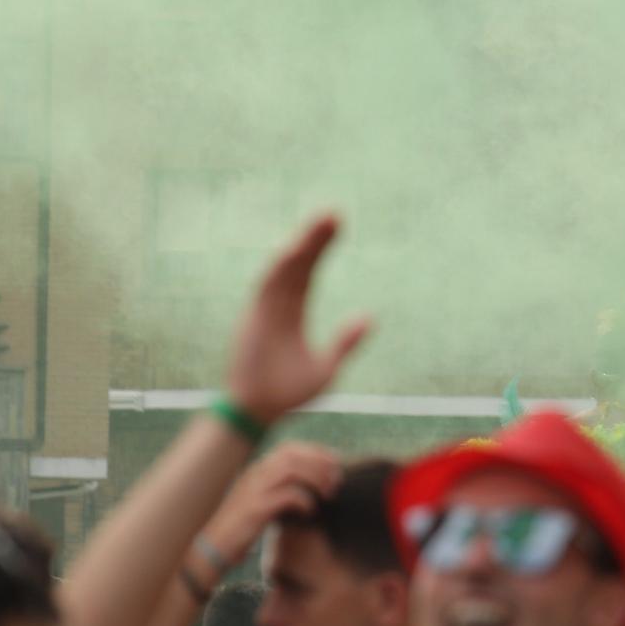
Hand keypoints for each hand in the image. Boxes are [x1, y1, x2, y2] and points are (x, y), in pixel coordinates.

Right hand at [203, 441, 343, 568]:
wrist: (212, 549)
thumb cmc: (243, 529)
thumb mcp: (263, 503)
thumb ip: (282, 490)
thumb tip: (316, 486)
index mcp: (257, 470)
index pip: (290, 449)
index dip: (316, 453)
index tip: (335, 465)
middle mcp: (254, 474)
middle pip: (293, 455)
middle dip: (320, 464)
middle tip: (337, 482)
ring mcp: (253, 489)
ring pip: (291, 469)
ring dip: (315, 479)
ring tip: (328, 495)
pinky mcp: (255, 509)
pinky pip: (286, 495)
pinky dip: (304, 500)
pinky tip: (310, 511)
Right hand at [225, 217, 370, 427]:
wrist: (260, 412)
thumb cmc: (288, 392)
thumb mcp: (326, 367)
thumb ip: (345, 342)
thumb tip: (369, 317)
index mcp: (292, 312)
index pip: (308, 272)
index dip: (320, 247)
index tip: (336, 224)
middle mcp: (277, 305)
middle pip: (297, 264)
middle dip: (314, 238)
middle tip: (334, 213)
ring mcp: (264, 310)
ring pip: (283, 271)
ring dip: (300, 247)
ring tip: (320, 225)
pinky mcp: (254, 319)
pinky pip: (266, 289)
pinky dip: (279, 269)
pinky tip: (293, 251)